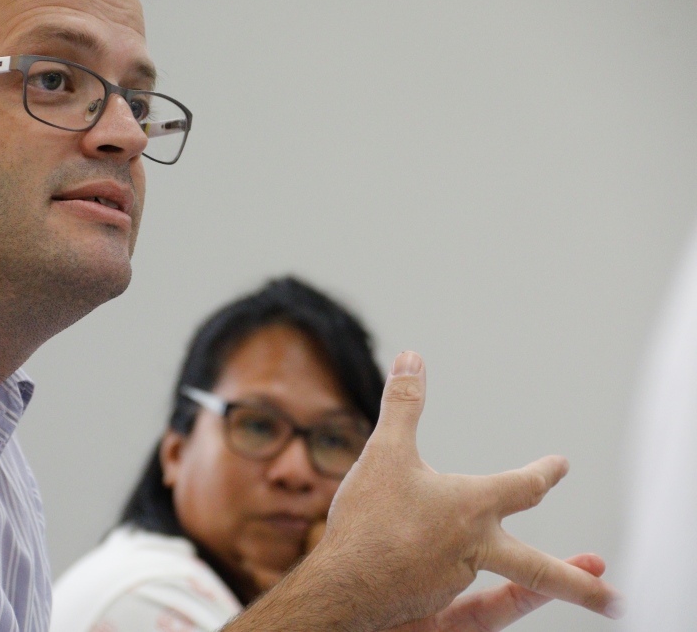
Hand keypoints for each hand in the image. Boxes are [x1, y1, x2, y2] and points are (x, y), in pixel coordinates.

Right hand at [307, 351, 621, 628]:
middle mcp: (475, 548)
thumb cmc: (369, 520)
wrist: (345, 586)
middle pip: (541, 570)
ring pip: (483, 571)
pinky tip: (420, 565)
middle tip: (615, 600)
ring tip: (484, 557)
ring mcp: (456, 581)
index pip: (523, 487)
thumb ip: (403, 404)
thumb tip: (412, 358)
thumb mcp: (384, 452)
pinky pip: (446, 585)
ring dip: (494, 566)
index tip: (561, 466)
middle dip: (581, 586)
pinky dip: (443, 573)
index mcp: (472, 507)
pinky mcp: (432, 603)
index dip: (545, 473)